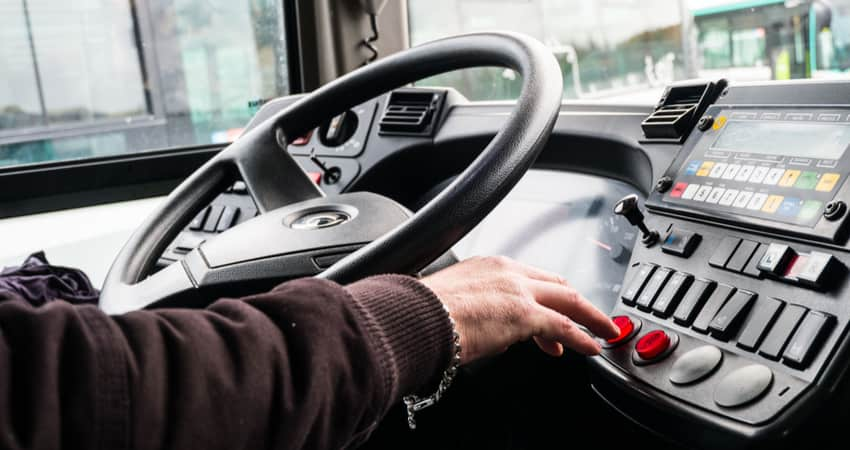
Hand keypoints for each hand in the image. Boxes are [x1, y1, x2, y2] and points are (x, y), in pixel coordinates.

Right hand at [420, 256, 619, 363]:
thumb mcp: (454, 301)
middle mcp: (507, 272)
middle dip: (577, 301)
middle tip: (591, 317)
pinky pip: (564, 325)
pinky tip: (592, 346)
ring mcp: (518, 291)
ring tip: (603, 331)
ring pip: (567, 299)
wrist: (415, 316)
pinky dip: (583, 336)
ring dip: (589, 316)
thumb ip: (478, 310)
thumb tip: (490, 331)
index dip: (548, 296)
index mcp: (489, 266)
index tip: (553, 314)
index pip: (529, 278)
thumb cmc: (423, 313)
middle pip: (556, 284)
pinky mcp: (525, 313)